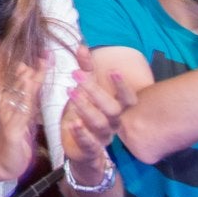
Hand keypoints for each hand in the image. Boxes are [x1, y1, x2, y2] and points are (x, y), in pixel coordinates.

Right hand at [0, 58, 46, 183]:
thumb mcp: (24, 118)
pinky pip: (17, 120)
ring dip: (24, 85)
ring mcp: (9, 119)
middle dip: (32, 70)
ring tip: (31, 70)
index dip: (38, 68)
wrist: (1, 163)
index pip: (27, 82)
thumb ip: (29, 99)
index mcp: (16, 103)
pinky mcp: (11, 134)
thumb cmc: (15, 139)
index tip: (47, 53)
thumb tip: (35, 78)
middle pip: (21, 86)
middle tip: (43, 54)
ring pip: (18, 100)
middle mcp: (10, 107)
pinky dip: (21, 110)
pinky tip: (26, 103)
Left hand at [59, 46, 134, 181]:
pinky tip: (72, 122)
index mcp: (115, 109)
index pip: (127, 99)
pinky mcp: (90, 150)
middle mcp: (113, 123)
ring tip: (70, 91)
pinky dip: (81, 133)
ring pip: (100, 123)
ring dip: (86, 107)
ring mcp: (103, 138)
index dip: (122, 86)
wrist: (81, 151)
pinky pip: (89, 143)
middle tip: (76, 74)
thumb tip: (82, 45)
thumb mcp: (85, 91)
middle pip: (112, 108)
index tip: (114, 70)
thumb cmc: (85, 116)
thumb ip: (86, 70)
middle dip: (96, 91)